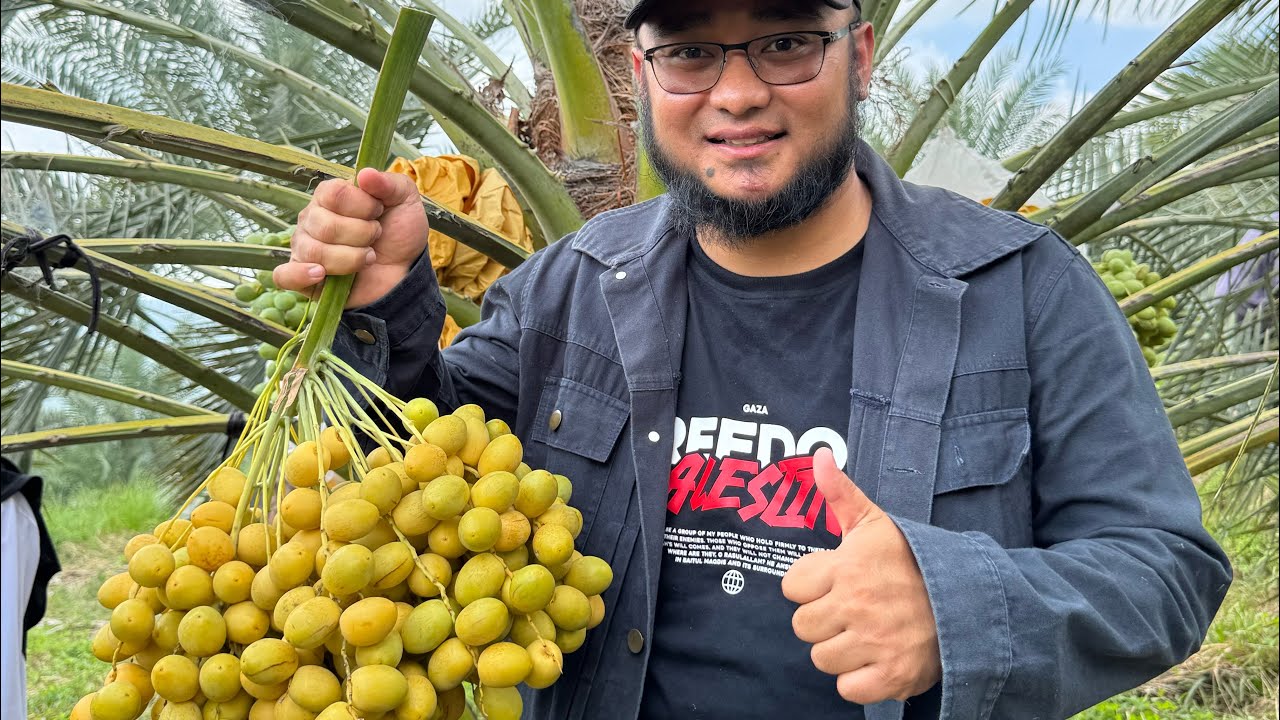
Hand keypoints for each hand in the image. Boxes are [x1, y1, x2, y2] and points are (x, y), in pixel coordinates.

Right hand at [274, 167, 429, 307]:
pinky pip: (285, 275)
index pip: (334, 194)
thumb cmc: (399, 234)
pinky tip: (320, 274)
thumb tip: (365, 174)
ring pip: (315, 252)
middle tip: (375, 236)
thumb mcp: (405, 202)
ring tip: (368, 257)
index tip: (379, 212)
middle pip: (325, 225)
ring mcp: (304, 247)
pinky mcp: (302, 277)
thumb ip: (390, 184)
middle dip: (362, 234)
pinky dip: (301, 275)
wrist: (404, 273)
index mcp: (330, 196)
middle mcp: (311, 219)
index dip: (362, 205)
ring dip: (351, 258)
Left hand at [781, 448, 940, 703]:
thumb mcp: (877, 523)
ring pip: (821, 658)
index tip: (836, 583)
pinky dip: (859, 680)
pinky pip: (847, 688)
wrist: (969, 600)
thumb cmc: (914, 561)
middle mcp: (857, 604)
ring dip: (840, 651)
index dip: (811, 586)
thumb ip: (840, 494)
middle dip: (824, 620)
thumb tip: (820, 456)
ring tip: (866, 634)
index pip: (792, 586)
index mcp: (848, 566)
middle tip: (853, 611)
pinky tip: (875, 659)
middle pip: (802, 626)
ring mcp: (874, 642)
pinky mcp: (892, 676)